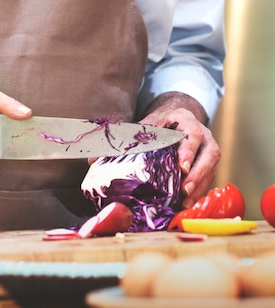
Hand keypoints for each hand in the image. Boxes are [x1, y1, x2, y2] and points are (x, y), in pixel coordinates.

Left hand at [139, 92, 220, 207]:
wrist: (179, 119)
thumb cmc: (164, 122)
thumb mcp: (152, 122)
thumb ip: (140, 133)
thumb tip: (112, 151)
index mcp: (189, 123)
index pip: (193, 136)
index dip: (188, 152)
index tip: (181, 167)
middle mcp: (205, 138)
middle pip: (210, 155)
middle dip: (198, 174)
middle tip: (185, 189)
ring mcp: (209, 153)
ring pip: (211, 170)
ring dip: (198, 187)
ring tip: (185, 202)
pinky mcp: (208, 166)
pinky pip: (207, 180)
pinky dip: (197, 193)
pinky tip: (186, 203)